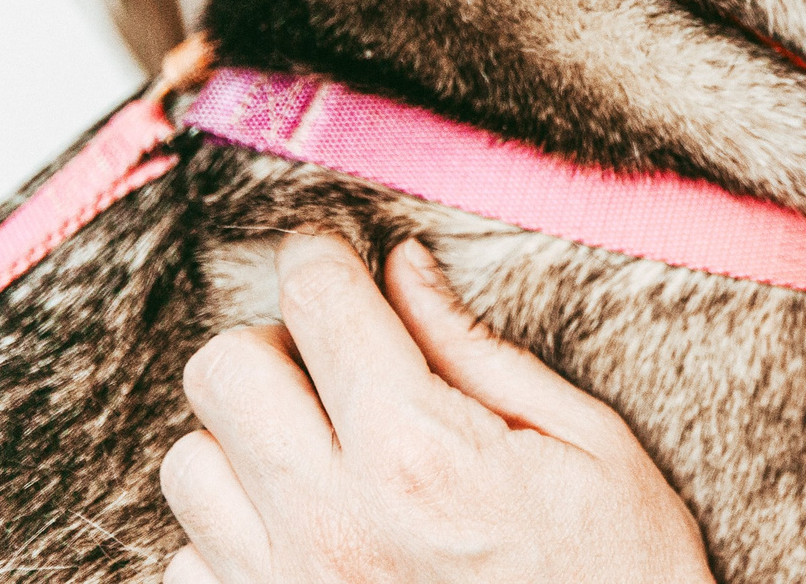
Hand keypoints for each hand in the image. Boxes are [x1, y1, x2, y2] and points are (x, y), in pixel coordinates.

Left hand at [161, 235, 712, 583]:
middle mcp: (332, 523)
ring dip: (248, 438)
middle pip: (223, 371)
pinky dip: (236, 530)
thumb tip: (401, 268)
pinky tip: (312, 527)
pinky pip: (189, 558)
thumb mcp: (586, 442)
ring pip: (188, 462)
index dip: (324, 255)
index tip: (337, 254)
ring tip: (325, 452)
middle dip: (278, 344)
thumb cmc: (617, 572)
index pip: (318, 303)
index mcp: (420, 453)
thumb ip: (476, 351)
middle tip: (341, 362)